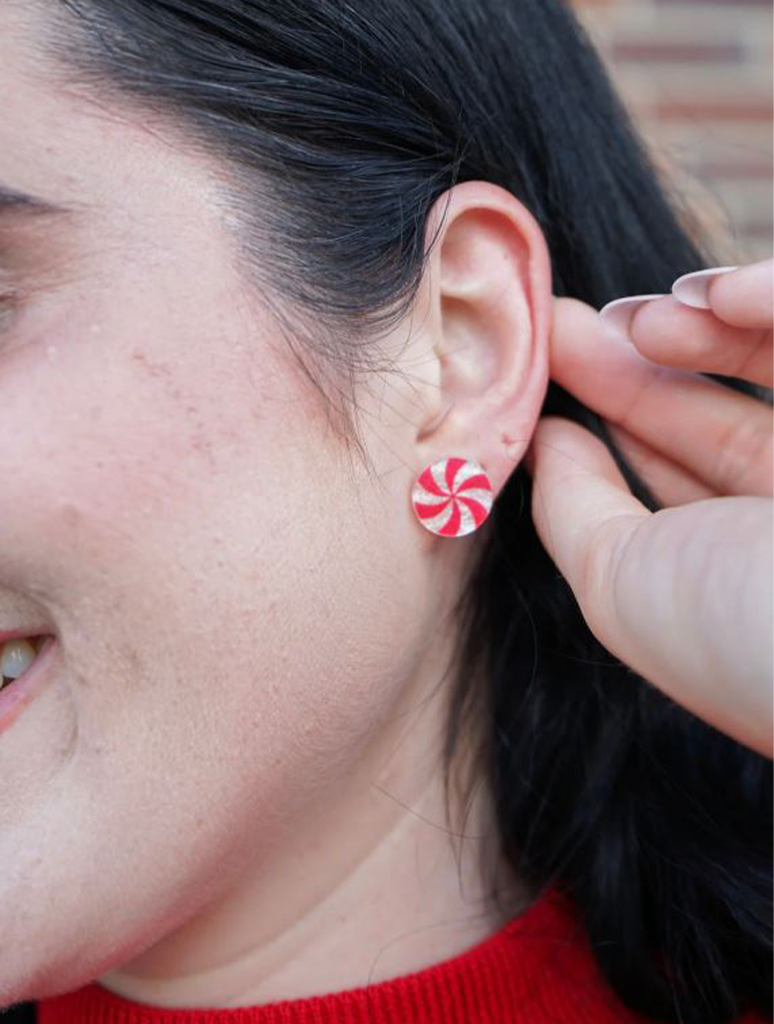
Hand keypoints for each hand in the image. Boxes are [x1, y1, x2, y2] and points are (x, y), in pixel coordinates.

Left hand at [524, 258, 772, 757]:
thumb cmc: (744, 636)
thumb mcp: (621, 585)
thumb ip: (575, 510)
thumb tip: (544, 443)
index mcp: (743, 568)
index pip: (673, 470)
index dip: (611, 407)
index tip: (547, 356)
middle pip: (715, 413)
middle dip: (636, 358)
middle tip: (568, 320)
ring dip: (703, 323)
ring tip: (644, 316)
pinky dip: (773, 298)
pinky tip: (718, 292)